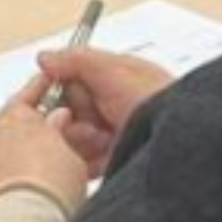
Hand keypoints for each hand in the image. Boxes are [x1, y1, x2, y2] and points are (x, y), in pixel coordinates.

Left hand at [0, 83, 90, 221]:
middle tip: (48, 147)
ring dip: (9, 159)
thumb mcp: (72, 158)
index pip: (31, 95)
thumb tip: (58, 121)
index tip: (46, 83)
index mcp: (17, 115)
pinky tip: (12, 195)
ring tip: (32, 180)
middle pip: (10, 125)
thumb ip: (62, 133)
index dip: (41, 89)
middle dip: (26, 134)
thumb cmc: (46, 190)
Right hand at [29, 47, 175, 177]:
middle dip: (75, 120)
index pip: (67, 83)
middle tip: (94, 121)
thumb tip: (46, 58)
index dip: (63, 93)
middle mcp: (110, 106)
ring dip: (82, 141)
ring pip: (71, 140)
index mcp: (112, 80)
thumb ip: (77, 60)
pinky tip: (101, 155)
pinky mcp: (112, 161)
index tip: (65, 99)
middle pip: (66, 114)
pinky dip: (86, 162)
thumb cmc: (157, 100)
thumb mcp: (115, 70)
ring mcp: (111, 135)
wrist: (176, 141)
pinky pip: (83, 163)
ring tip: (105, 138)